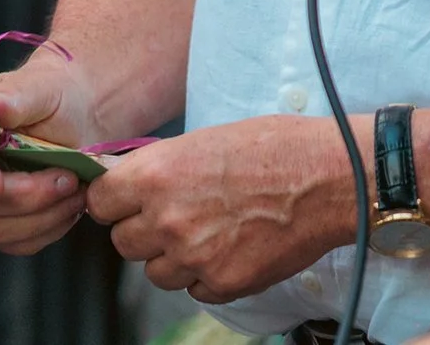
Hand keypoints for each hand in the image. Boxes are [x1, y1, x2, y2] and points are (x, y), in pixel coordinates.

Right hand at [0, 59, 97, 254]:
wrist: (77, 117)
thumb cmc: (55, 96)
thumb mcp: (41, 89)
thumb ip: (15, 98)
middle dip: (25, 197)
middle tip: (69, 181)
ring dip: (40, 218)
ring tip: (77, 194)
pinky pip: (14, 242)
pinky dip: (46, 231)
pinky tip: (69, 209)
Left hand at [85, 116, 359, 304]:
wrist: (330, 178)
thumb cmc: (276, 147)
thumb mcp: (206, 139)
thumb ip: (162, 167)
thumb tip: (133, 182)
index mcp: (156, 174)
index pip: (99, 203)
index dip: (114, 201)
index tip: (128, 200)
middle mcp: (167, 219)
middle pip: (123, 243)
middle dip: (144, 230)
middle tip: (176, 214)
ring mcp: (194, 256)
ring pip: (156, 273)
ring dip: (174, 257)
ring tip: (210, 231)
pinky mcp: (223, 284)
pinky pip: (194, 290)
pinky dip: (207, 276)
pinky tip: (232, 247)